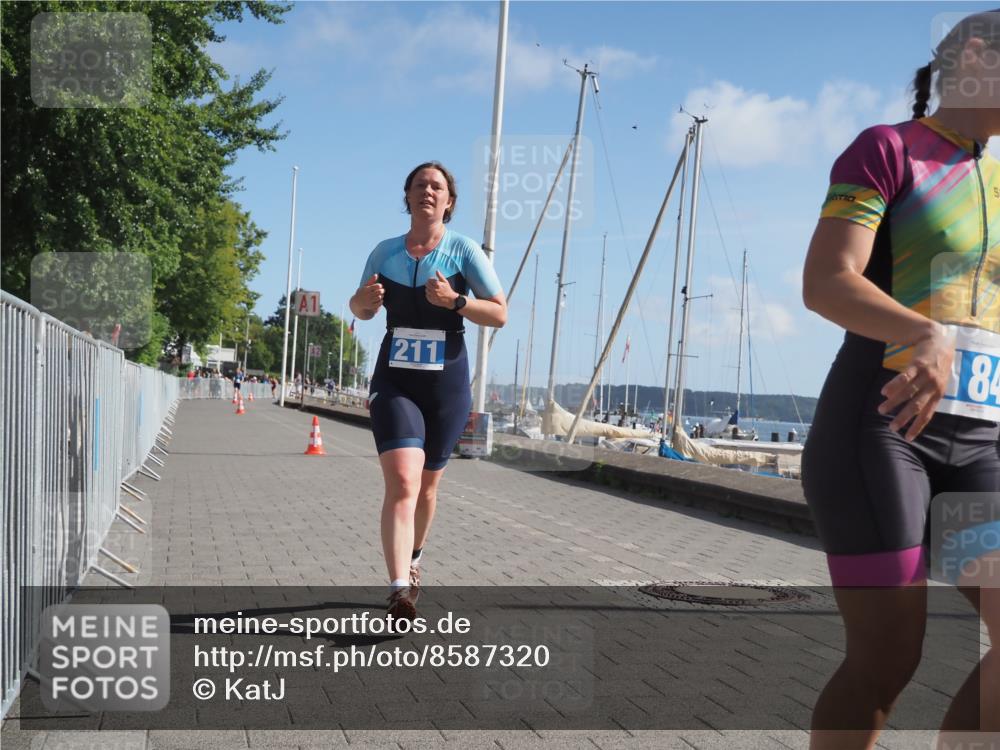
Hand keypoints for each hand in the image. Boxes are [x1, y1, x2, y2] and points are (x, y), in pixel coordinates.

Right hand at [357, 274, 383, 312]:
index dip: (380, 285)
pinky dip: (381, 301)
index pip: (377, 286)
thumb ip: (371, 280)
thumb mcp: (365, 286)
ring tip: (380, 295)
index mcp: (366, 289)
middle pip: (379, 292)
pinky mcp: (371, 306)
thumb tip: (376, 274)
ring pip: (380, 297)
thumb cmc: (362, 293)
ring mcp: (369, 301)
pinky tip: (379, 300)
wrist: (357, 303)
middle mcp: (367, 295)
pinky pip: (379, 303)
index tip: (379, 286)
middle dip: (382, 290)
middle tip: (382, 290)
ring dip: (381, 296)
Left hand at [425, 270, 456, 307]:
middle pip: (427, 285)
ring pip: (426, 290)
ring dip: (428, 289)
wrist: (450, 299)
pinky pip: (427, 296)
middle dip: (429, 284)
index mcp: (437, 284)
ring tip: (433, 290)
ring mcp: (432, 295)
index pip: (429, 280)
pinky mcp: (432, 300)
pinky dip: (428, 294)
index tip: (432, 281)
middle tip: (432, 285)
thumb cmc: (448, 290)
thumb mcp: (445, 282)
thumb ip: (440, 276)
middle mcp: (434, 289)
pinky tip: (432, 294)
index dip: (430, 280)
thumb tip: (437, 270)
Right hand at [878, 324, 955, 440]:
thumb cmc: (937, 364)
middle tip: (892, 427)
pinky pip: (904, 377)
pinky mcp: (918, 365)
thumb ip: (927, 395)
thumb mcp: (938, 382)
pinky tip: (884, 392)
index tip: (907, 438)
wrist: (940, 341)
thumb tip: (911, 411)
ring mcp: (926, 375)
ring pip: (908, 393)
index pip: (927, 415)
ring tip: (881, 410)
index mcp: (938, 393)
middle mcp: (934, 386)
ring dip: (894, 403)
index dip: (917, 427)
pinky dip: (894, 386)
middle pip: (917, 406)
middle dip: (904, 418)